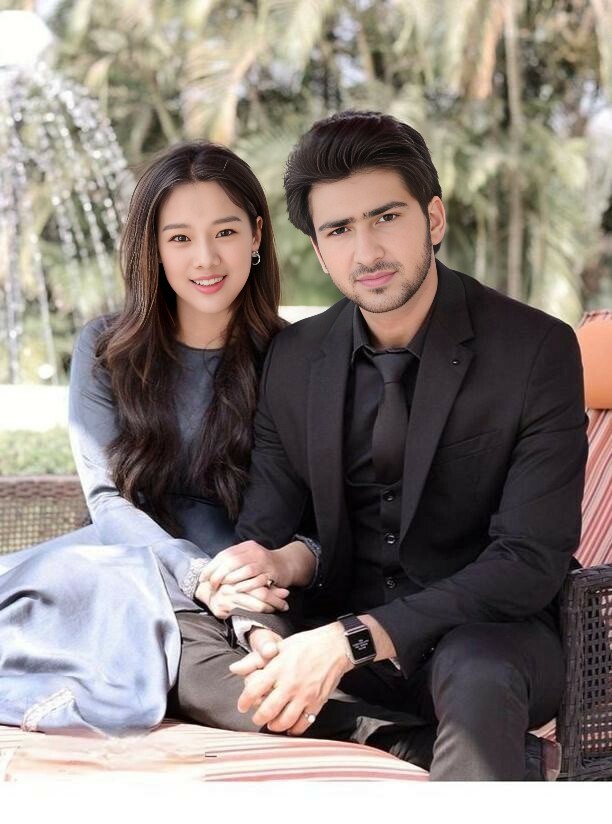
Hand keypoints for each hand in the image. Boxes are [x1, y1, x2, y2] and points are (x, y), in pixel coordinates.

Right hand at [195, 579, 288, 618]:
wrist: (206, 588)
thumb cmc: (229, 583)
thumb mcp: (242, 577)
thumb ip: (259, 581)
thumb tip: (283, 591)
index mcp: (238, 575)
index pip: (260, 585)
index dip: (274, 591)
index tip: (285, 594)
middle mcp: (232, 586)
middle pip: (259, 595)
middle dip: (275, 601)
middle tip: (285, 605)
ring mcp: (226, 599)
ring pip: (253, 607)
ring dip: (269, 609)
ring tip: (280, 610)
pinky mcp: (221, 610)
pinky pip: (242, 614)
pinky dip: (256, 617)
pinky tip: (264, 618)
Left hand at [200, 540, 288, 589]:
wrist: (286, 564)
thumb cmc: (262, 564)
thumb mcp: (247, 558)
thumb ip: (232, 561)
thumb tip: (210, 571)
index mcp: (246, 546)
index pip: (225, 554)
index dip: (212, 566)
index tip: (203, 577)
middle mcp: (255, 552)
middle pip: (233, 561)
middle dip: (219, 574)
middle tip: (211, 584)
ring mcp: (264, 562)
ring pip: (245, 569)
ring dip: (231, 579)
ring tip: (222, 586)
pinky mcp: (272, 573)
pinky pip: (257, 579)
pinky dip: (246, 585)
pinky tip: (237, 589)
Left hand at [229, 623, 351, 734]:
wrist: (336, 646)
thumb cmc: (307, 644)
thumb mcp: (280, 646)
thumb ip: (255, 660)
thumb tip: (234, 668)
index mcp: (278, 668)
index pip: (254, 690)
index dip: (244, 701)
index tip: (242, 706)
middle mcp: (290, 683)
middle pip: (267, 710)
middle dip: (258, 718)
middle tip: (256, 717)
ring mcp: (305, 695)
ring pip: (284, 721)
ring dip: (274, 726)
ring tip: (271, 723)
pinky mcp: (317, 702)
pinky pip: (303, 723)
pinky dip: (295, 729)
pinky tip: (290, 727)